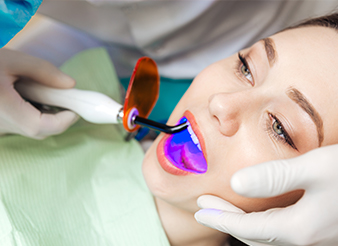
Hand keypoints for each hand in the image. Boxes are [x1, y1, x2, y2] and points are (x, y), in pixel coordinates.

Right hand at [0, 48, 77, 138]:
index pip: (40, 126)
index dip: (63, 121)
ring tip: (40, 91)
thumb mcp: (11, 59)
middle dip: (58, 117)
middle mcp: (0, 123)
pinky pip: (19, 124)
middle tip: (65, 98)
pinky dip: (31, 113)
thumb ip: (43, 71)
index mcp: (2, 107)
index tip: (76, 109)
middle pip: (39, 130)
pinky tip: (26, 95)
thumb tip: (70, 84)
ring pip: (29, 128)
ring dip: (45, 114)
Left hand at [195, 145, 337, 245]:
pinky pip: (282, 232)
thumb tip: (236, 182)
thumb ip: (275, 177)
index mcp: (300, 229)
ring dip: (242, 223)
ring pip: (268, 236)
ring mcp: (315, 236)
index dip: (221, 219)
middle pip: (255, 235)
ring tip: (224, 209)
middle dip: (227, 221)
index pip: (247, 229)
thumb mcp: (317, 168)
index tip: (200, 210)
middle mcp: (306, 238)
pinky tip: (259, 210)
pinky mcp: (321, 229)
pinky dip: (262, 223)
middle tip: (204, 208)